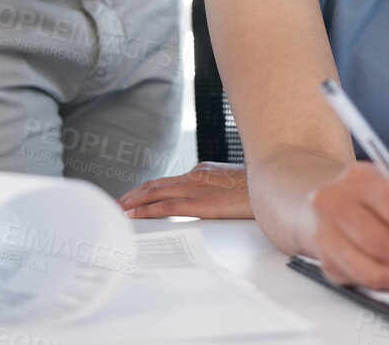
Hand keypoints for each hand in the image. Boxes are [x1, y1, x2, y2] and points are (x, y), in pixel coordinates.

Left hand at [120, 162, 252, 218]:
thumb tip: (213, 200)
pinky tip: (132, 216)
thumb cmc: (259, 188)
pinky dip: (146, 210)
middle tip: (113, 204)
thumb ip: (218, 189)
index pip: (167, 181)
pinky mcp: (201, 202)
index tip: (130, 198)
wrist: (275, 182)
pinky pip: (166, 206)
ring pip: (155, 193)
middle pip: (155, 184)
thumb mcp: (235, 185)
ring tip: (115, 210)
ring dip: (131, 202)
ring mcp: (197, 188)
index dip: (145, 190)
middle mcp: (195, 176)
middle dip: (132, 195)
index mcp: (203, 171)